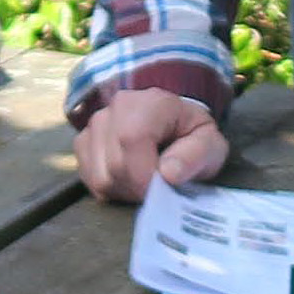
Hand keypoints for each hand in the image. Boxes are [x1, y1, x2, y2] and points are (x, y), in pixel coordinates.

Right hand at [75, 86, 230, 203]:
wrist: (172, 124)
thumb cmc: (192, 136)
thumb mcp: (210, 145)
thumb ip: (196, 157)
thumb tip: (168, 174)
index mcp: (151, 103)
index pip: (131, 139)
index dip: (142, 175)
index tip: (160, 191)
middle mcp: (117, 107)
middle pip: (113, 165)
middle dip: (136, 189)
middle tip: (157, 188)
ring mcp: (95, 123)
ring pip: (98, 176)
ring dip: (123, 190)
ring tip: (143, 182)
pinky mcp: (83, 141)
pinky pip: (87, 177)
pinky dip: (108, 187)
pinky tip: (127, 180)